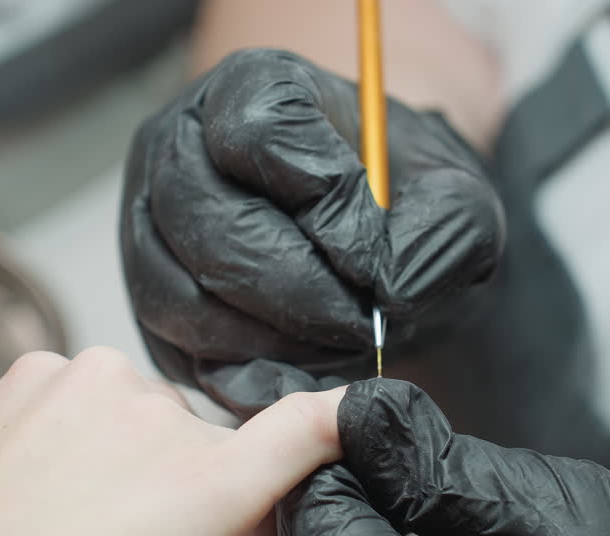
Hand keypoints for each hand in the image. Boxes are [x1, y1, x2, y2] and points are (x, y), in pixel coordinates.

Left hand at [0, 348, 344, 535]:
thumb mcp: (199, 534)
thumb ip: (285, 450)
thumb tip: (344, 408)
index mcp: (178, 415)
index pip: (246, 438)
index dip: (240, 499)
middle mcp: (121, 381)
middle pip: (179, 433)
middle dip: (177, 489)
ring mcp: (58, 384)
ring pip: (122, 424)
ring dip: (121, 472)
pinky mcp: (10, 393)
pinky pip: (64, 413)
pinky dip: (67, 453)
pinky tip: (50, 510)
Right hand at [121, 48, 503, 417]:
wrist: (377, 245)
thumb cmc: (406, 206)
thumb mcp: (460, 202)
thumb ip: (444, 233)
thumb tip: (384, 291)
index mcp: (253, 87)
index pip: (260, 136)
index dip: (325, 206)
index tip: (375, 258)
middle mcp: (180, 145)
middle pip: (209, 224)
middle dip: (296, 292)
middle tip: (361, 325)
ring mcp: (149, 222)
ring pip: (180, 296)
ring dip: (267, 340)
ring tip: (334, 346)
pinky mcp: (149, 297)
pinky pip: (176, 350)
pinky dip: (242, 374)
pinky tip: (300, 374)